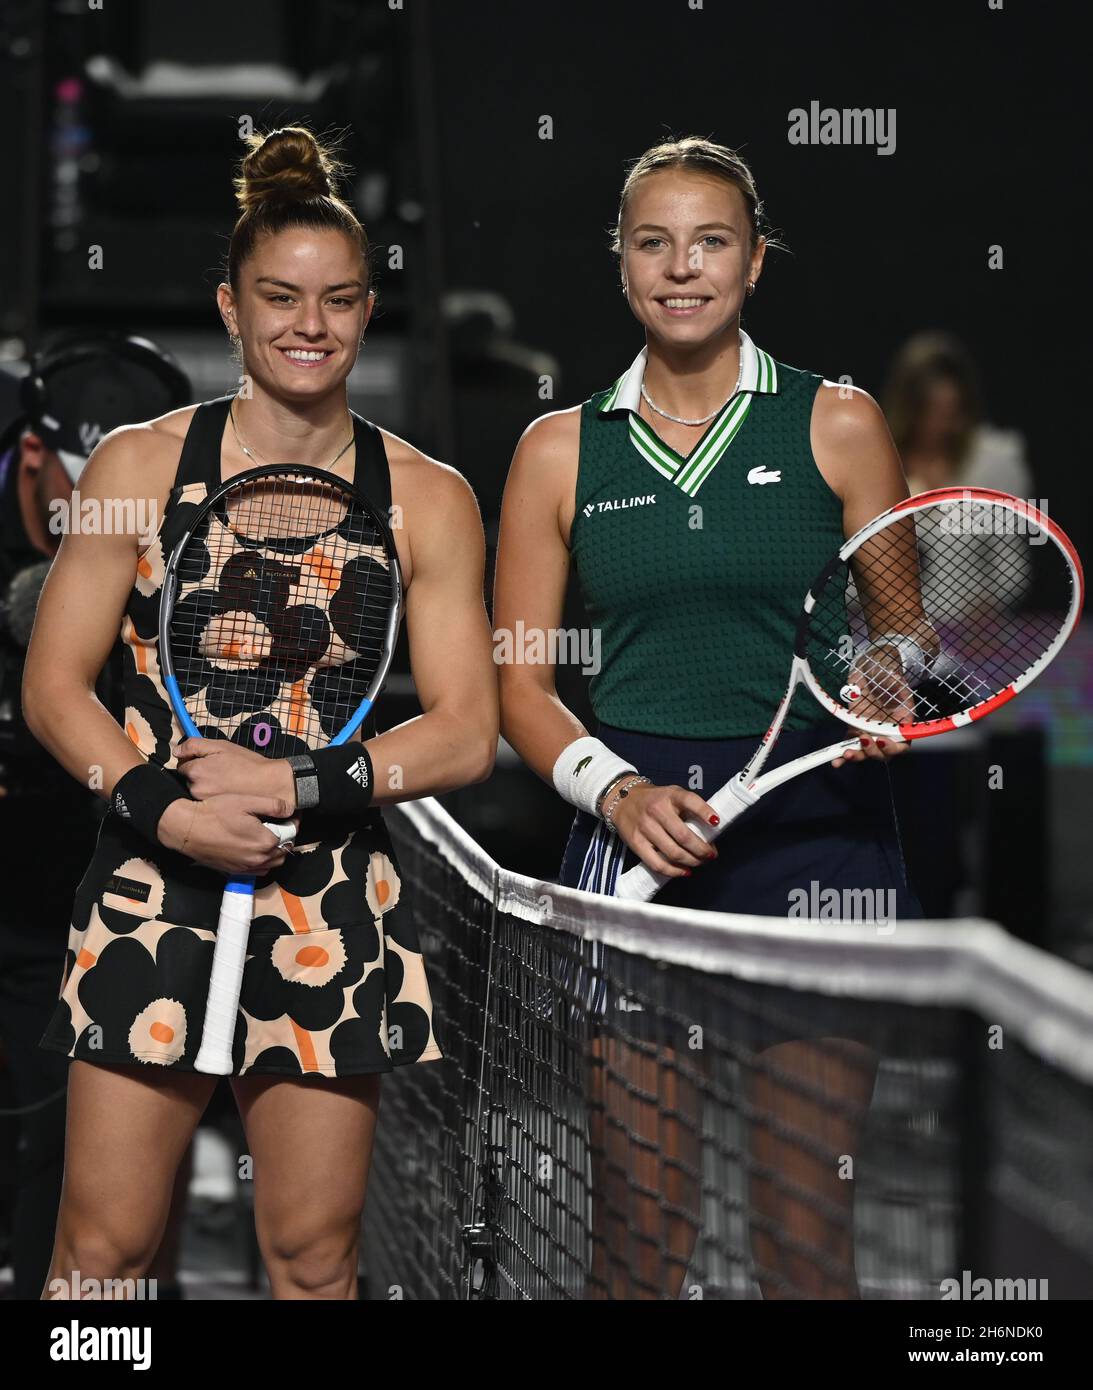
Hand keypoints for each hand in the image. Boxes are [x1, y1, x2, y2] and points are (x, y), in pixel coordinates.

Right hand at [158, 794, 299, 876]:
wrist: (187, 829)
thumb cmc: (215, 812)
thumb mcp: (246, 801)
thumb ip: (273, 805)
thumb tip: (290, 809)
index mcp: (265, 842)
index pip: (290, 834)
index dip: (292, 823)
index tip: (290, 815)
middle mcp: (258, 859)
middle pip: (284, 851)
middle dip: (285, 838)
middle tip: (278, 825)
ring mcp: (246, 868)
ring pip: (272, 863)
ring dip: (275, 852)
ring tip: (266, 836)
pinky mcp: (234, 871)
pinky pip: (258, 871)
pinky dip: (262, 862)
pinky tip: (254, 848)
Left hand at [175, 737, 295, 806]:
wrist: (268, 784)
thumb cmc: (247, 763)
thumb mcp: (222, 746)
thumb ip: (195, 745)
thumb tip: (176, 751)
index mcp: (196, 770)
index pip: (182, 764)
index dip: (194, 760)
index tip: (208, 761)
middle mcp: (195, 788)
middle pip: (187, 778)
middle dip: (198, 773)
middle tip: (218, 771)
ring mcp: (203, 802)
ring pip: (195, 789)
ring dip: (204, 785)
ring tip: (223, 782)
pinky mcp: (212, 810)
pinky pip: (204, 800)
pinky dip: (210, 795)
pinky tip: (224, 791)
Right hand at [609, 780, 720, 879]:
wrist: (622, 799)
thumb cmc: (654, 800)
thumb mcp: (672, 794)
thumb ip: (689, 808)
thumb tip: (710, 834)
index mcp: (669, 795)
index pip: (689, 801)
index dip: (705, 812)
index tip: (716, 823)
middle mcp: (657, 810)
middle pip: (684, 836)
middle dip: (702, 849)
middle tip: (711, 854)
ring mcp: (645, 827)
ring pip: (673, 852)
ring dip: (692, 861)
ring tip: (700, 862)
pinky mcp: (636, 842)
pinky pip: (657, 863)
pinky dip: (674, 871)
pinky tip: (684, 871)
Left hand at [831, 646, 913, 767]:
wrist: (872, 668)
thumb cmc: (887, 674)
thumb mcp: (896, 680)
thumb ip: (898, 691)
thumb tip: (900, 705)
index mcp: (901, 724)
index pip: (902, 744)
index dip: (894, 748)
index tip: (882, 741)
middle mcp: (886, 732)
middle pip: (882, 753)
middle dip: (873, 752)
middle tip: (864, 741)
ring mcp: (870, 732)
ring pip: (865, 752)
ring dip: (857, 756)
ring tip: (846, 754)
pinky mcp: (855, 729)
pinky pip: (850, 744)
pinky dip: (842, 755)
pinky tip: (836, 761)